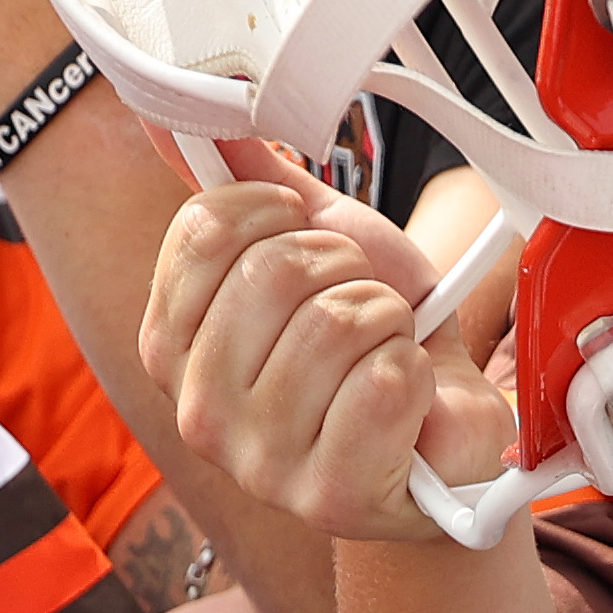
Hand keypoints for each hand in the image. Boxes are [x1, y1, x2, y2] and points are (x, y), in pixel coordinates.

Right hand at [143, 151, 515, 543]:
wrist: (443, 427)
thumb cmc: (372, 341)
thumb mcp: (313, 243)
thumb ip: (246, 182)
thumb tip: (170, 114)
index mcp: (169, 347)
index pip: (204, 230)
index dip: (277, 214)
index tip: (306, 239)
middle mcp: (198, 415)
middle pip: (272, 272)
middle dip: (344, 268)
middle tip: (363, 305)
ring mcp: (260, 466)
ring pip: (335, 324)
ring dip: (386, 319)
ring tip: (387, 350)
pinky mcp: (330, 497)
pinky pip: (383, 382)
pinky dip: (416, 372)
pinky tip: (407, 400)